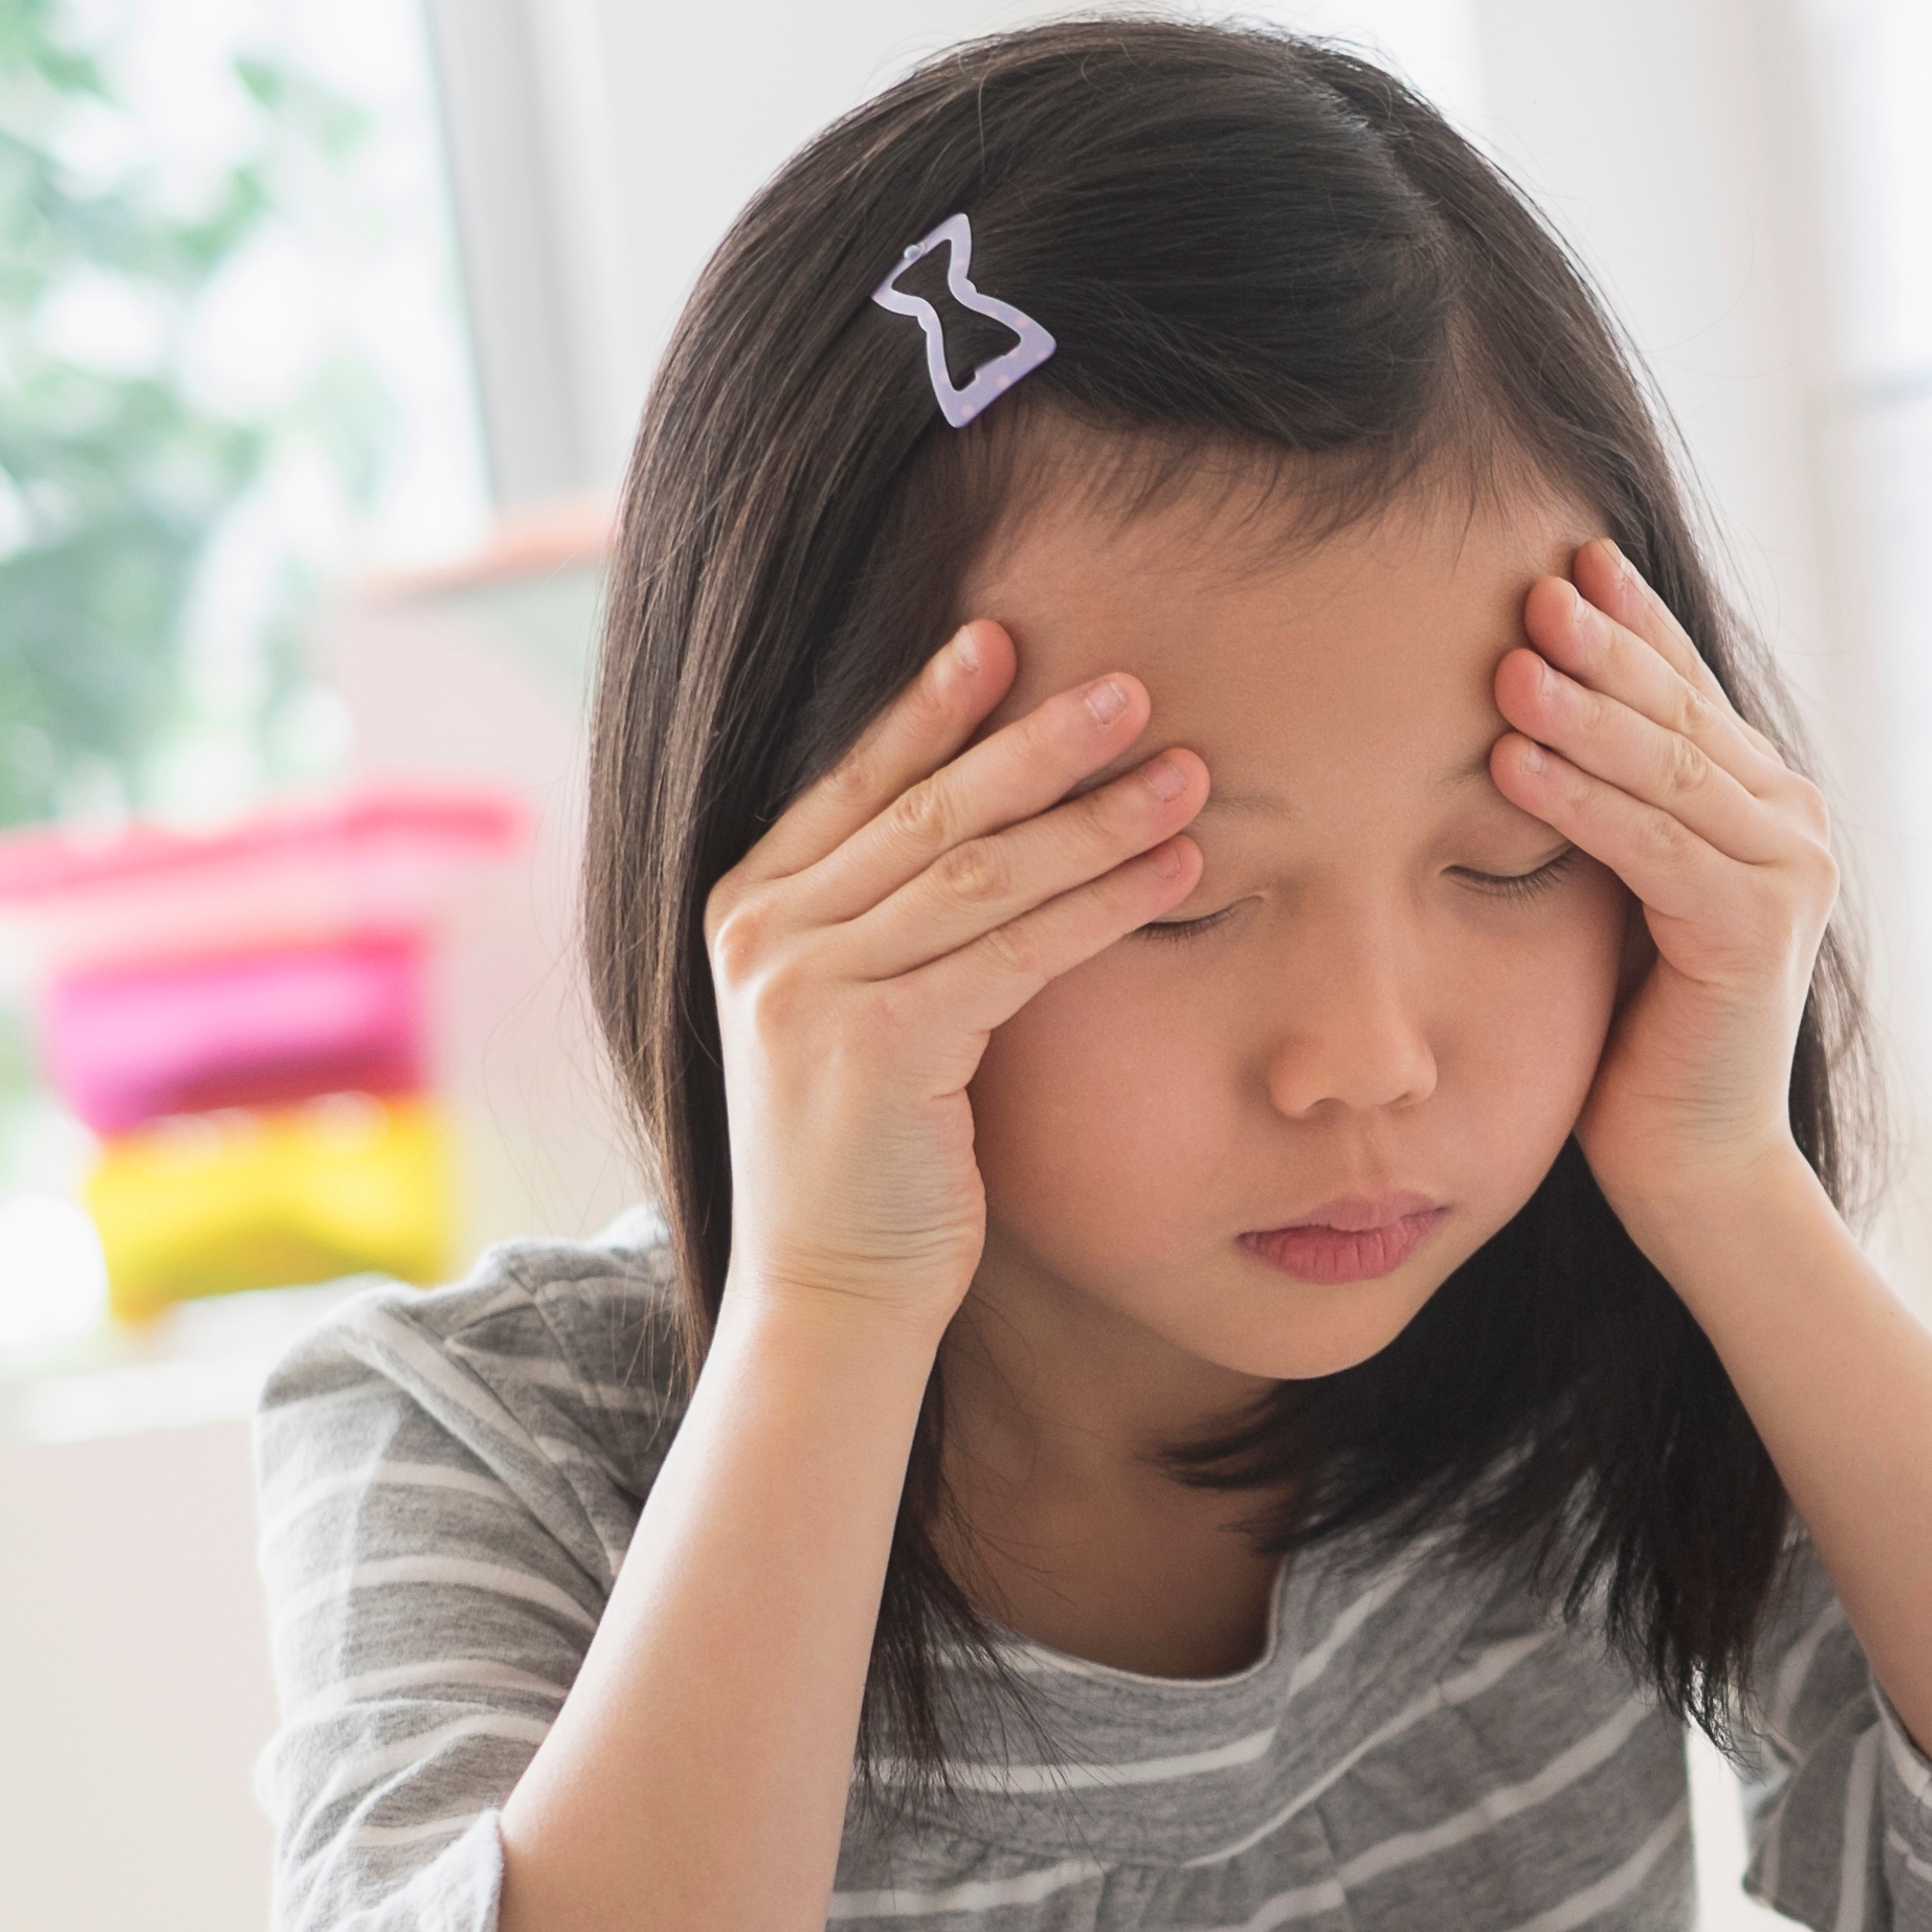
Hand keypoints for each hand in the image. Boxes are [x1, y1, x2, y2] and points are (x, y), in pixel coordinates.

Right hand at [697, 621, 1208, 1329]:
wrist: (828, 1295)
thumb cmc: (866, 1163)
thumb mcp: (858, 1019)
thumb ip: (887, 925)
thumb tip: (992, 832)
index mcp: (747, 910)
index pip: (854, 784)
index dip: (931, 707)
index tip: (1001, 636)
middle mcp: (763, 934)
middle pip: (925, 810)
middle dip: (1034, 741)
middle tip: (1129, 686)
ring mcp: (808, 986)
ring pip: (978, 871)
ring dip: (1094, 817)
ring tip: (1184, 772)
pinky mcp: (876, 1042)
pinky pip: (1013, 951)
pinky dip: (1103, 905)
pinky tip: (1177, 873)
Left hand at [1489, 540, 1836, 1245]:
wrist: (1693, 1164)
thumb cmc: (1637, 1034)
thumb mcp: (1617, 887)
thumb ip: (1609, 801)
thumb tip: (1525, 694)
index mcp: (1761, 802)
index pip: (1686, 688)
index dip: (1630, 620)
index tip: (1565, 554)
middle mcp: (1791, 825)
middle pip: (1678, 712)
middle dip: (1602, 646)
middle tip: (1528, 587)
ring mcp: (1785, 875)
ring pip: (1668, 771)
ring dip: (1582, 714)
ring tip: (1506, 666)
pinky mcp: (1755, 932)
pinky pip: (1653, 849)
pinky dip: (1581, 803)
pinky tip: (1512, 764)